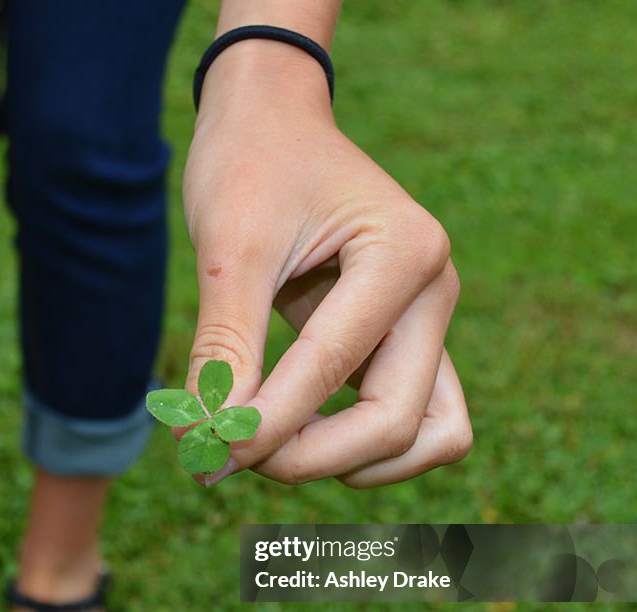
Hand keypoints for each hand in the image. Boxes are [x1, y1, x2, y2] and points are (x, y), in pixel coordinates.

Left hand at [182, 42, 471, 486]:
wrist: (271, 122)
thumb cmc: (249, 165)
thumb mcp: (229, 251)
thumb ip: (224, 349)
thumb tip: (204, 443)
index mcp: (404, 255)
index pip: (335, 369)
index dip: (265, 425)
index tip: (201, 452)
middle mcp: (435, 292)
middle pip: (394, 423)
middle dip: (309, 457)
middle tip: (228, 456)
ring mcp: (429, 320)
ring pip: (425, 438)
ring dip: (348, 464)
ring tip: (268, 449)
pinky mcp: (410, 341)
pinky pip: (411, 421)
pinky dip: (360, 448)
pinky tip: (292, 434)